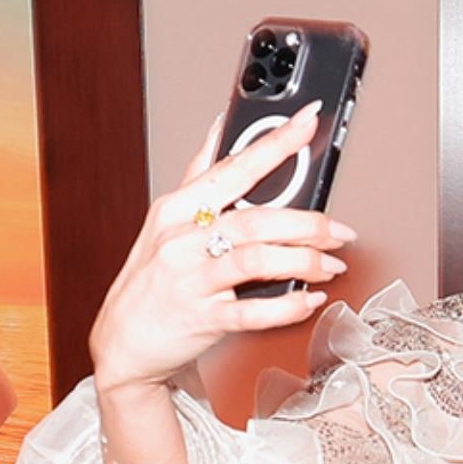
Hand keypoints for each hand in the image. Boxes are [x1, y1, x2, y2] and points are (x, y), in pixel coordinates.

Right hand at [88, 104, 356, 394]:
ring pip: (257, 259)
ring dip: (305, 260)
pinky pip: (252, 312)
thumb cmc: (151, 280)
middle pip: (256, 218)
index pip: (234, 167)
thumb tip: (221, 125)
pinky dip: (288, 306)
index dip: (275, 142)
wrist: (122, 342)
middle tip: (341, 231)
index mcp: (177, 208)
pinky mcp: (200, 318)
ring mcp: (189, 279)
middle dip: (309, 222)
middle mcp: (181, 240)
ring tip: (330, 264)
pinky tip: (309, 299)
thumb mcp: (165, 220)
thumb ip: (200, 174)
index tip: (308, 121)